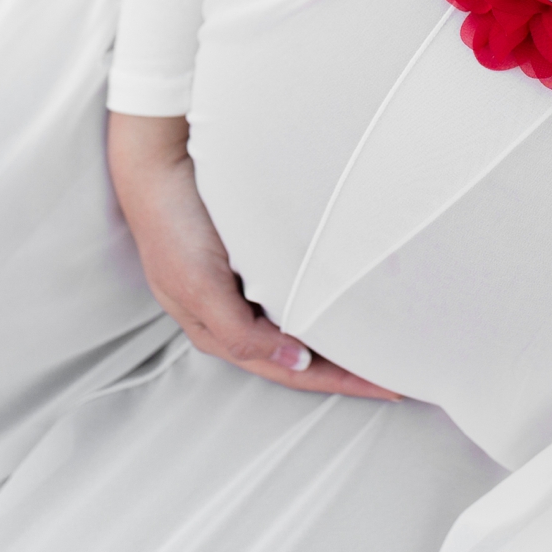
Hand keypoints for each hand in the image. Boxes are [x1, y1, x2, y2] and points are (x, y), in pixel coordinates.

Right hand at [105, 112, 396, 400]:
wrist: (155, 163)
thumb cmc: (170, 225)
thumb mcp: (197, 286)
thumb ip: (241, 332)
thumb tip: (296, 363)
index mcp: (220, 331)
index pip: (292, 372)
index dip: (340, 382)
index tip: (388, 388)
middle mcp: (236, 314)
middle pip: (301, 357)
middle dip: (346, 370)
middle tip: (395, 375)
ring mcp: (245, 287)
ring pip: (302, 327)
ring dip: (338, 340)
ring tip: (379, 347)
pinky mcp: (255, 257)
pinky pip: (300, 291)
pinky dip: (326, 304)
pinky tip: (348, 302)